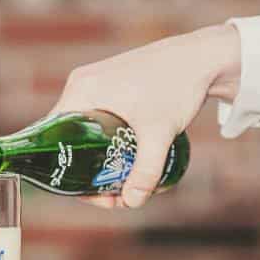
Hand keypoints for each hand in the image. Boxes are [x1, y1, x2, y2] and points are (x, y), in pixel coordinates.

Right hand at [51, 24, 240, 207]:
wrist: (204, 56)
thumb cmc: (178, 86)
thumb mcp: (159, 133)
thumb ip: (146, 171)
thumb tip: (132, 203)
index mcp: (81, 90)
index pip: (55, 137)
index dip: (67, 171)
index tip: (90, 191)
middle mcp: (81, 84)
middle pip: (70, 138)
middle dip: (88, 170)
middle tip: (109, 194)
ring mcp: (95, 82)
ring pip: (85, 131)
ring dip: (98, 157)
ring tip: (122, 181)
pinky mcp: (111, 85)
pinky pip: (97, 119)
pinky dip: (106, 140)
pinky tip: (124, 157)